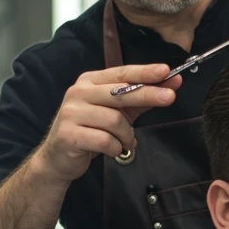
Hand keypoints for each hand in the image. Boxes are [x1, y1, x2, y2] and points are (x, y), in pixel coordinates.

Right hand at [35, 63, 182, 183]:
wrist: (59, 158)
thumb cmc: (92, 131)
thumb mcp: (117, 112)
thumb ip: (140, 99)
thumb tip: (170, 86)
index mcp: (89, 82)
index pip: (121, 73)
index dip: (144, 72)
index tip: (166, 71)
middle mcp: (78, 93)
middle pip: (119, 93)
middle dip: (147, 94)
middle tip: (170, 97)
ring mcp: (71, 113)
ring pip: (114, 120)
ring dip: (127, 136)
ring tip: (125, 142)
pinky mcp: (68, 134)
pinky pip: (105, 140)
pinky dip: (115, 148)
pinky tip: (114, 150)